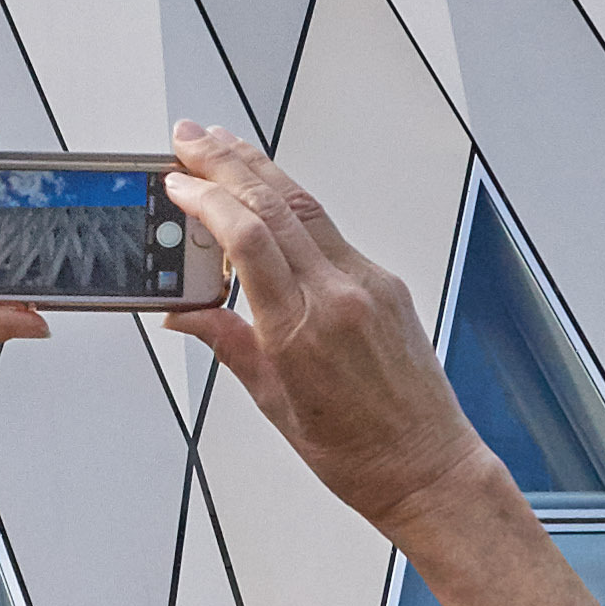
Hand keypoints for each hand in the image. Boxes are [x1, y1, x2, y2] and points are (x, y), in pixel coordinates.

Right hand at [163, 122, 493, 547]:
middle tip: (189, 138)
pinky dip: (292, 205)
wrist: (427, 467)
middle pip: (276, 204)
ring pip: (306, 207)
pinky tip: (268, 195)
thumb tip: (183, 312)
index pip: (249, 239)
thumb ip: (227, 341)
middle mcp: (340, 296)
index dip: (208, 200)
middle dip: (226, 163)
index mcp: (302, 329)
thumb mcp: (272, 401)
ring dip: (259, 170)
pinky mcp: (387, 284)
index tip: (177, 182)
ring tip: (222, 146)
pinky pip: (331, 231)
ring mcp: (368, 284)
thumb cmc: (356, 452)